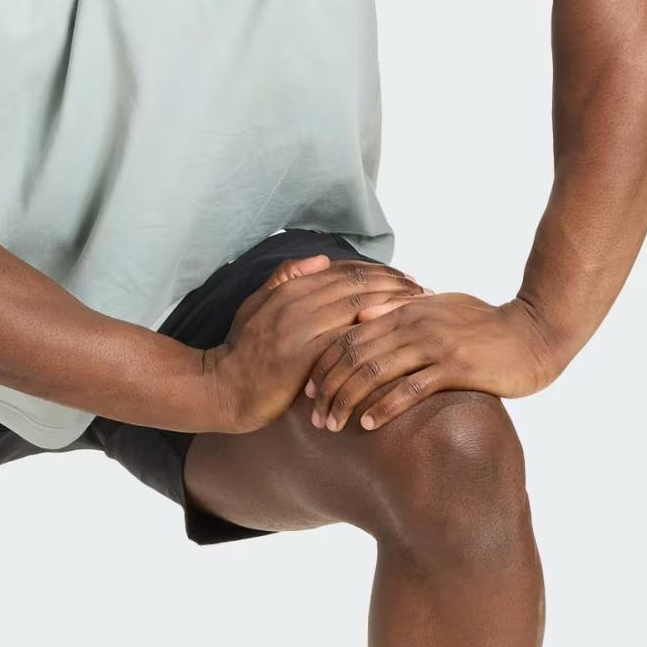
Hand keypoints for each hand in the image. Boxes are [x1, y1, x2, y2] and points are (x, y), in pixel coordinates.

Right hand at [200, 253, 428, 433]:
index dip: (380, 272)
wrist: (222, 388)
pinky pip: (347, 341)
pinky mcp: (304, 358)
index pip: (345, 271)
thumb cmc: (242, 350)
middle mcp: (297, 303)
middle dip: (395, 286)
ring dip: (392, 308)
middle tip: (424, 292)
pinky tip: (396, 341)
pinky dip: (374, 337)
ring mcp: (300, 330)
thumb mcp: (256, 304)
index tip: (406, 278)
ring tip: (419, 312)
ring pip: (357, 309)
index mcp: (289, 289)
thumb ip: (286, 278)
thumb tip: (321, 258)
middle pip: (357, 286)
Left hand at [304, 293, 563, 432]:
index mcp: (406, 309)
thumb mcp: (442, 306)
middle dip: (328, 386)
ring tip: (332, 424)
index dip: (324, 362)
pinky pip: (410, 388)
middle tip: (314, 415)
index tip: (309, 388)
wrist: (537, 330)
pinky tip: (368, 423)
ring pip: (374, 371)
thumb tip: (365, 314)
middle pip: (354, 354)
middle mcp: (413, 324)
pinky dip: (384, 406)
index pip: (350, 334)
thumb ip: (403, 309)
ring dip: (347, 400)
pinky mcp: (455, 366)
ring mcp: (433, 344)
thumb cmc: (489, 323)